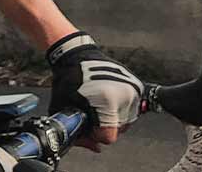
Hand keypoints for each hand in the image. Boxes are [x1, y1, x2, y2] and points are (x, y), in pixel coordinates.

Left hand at [45, 32, 142, 151]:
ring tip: (99, 104)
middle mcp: (124, 94)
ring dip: (113, 118)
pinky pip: (132, 109)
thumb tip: (96, 147)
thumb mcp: (65, 109)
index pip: (109, 136)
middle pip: (119, 130)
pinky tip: (107, 99)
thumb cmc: (67, 80)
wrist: (76, 54)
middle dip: (104, 126)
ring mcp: (133, 89)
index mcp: (107, 100)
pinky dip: (120, 108)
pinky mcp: (137, 85)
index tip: (88, 125)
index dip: (95, 135)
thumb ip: (79, 134)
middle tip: (91, 113)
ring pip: (127, 121)